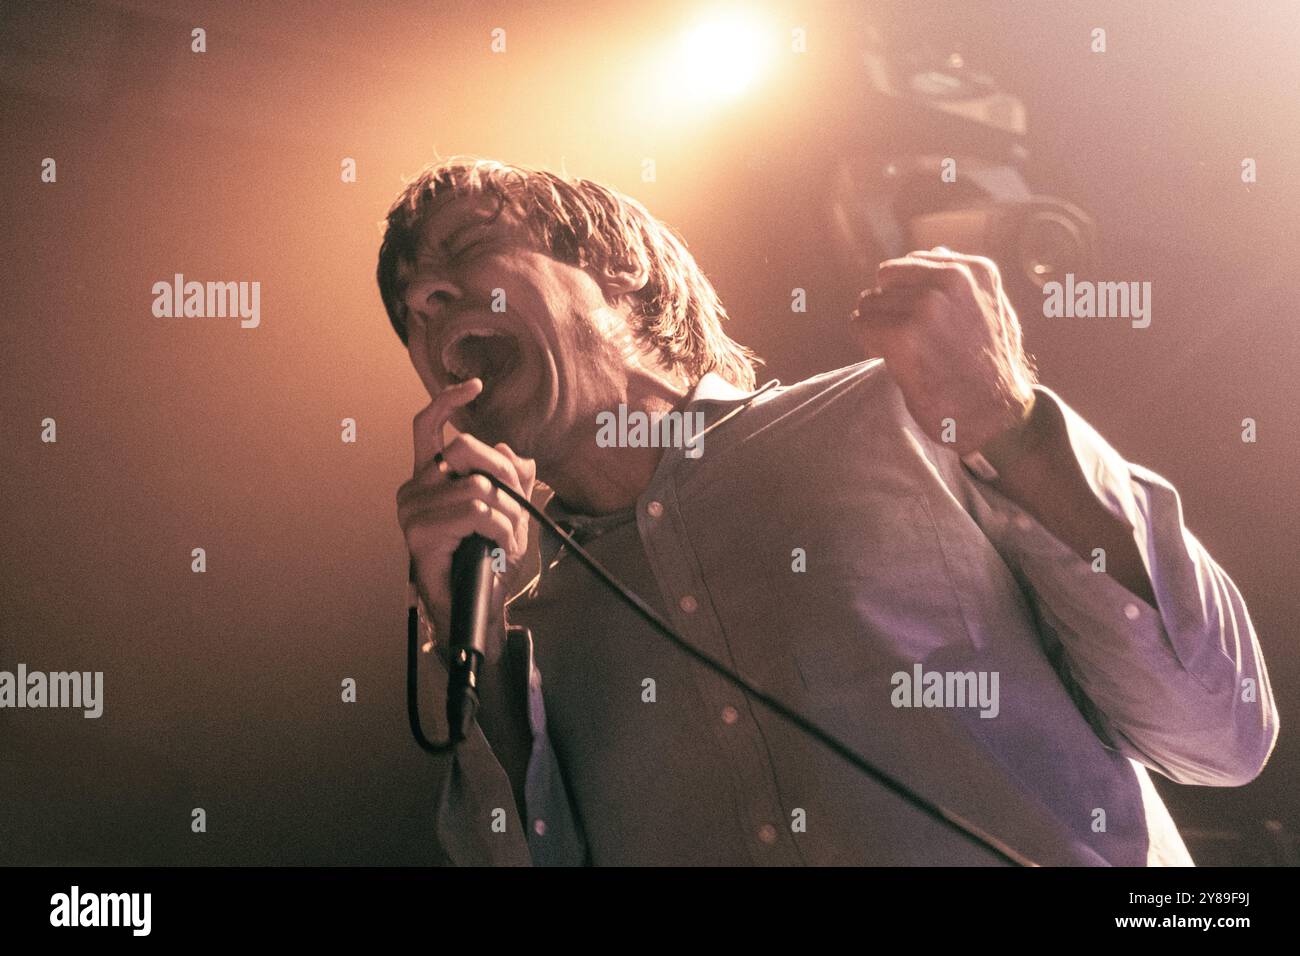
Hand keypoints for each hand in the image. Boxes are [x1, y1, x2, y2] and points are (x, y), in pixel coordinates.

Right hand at [396, 377, 537, 636]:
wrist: (475, 607)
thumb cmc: (487, 560)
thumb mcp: (508, 510)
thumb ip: (511, 479)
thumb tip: (512, 455)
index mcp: (429, 478)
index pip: (426, 426)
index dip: (447, 401)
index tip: (474, 385)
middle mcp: (414, 489)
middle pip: (465, 449)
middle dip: (503, 477)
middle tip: (516, 511)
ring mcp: (412, 511)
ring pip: (478, 486)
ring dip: (507, 515)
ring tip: (507, 540)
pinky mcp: (419, 533)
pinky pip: (475, 511)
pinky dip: (499, 528)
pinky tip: (498, 546)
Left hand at [851, 248, 1036, 456]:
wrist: (995, 416)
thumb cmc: (991, 368)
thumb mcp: (994, 311)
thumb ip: (965, 281)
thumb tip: (936, 252)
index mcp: (974, 270)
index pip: (910, 264)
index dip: (906, 295)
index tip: (921, 323)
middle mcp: (952, 280)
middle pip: (886, 280)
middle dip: (888, 307)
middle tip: (905, 338)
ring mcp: (927, 307)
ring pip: (869, 303)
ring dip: (877, 328)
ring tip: (903, 352)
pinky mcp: (903, 336)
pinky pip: (860, 325)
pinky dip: (867, 343)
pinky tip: (891, 360)